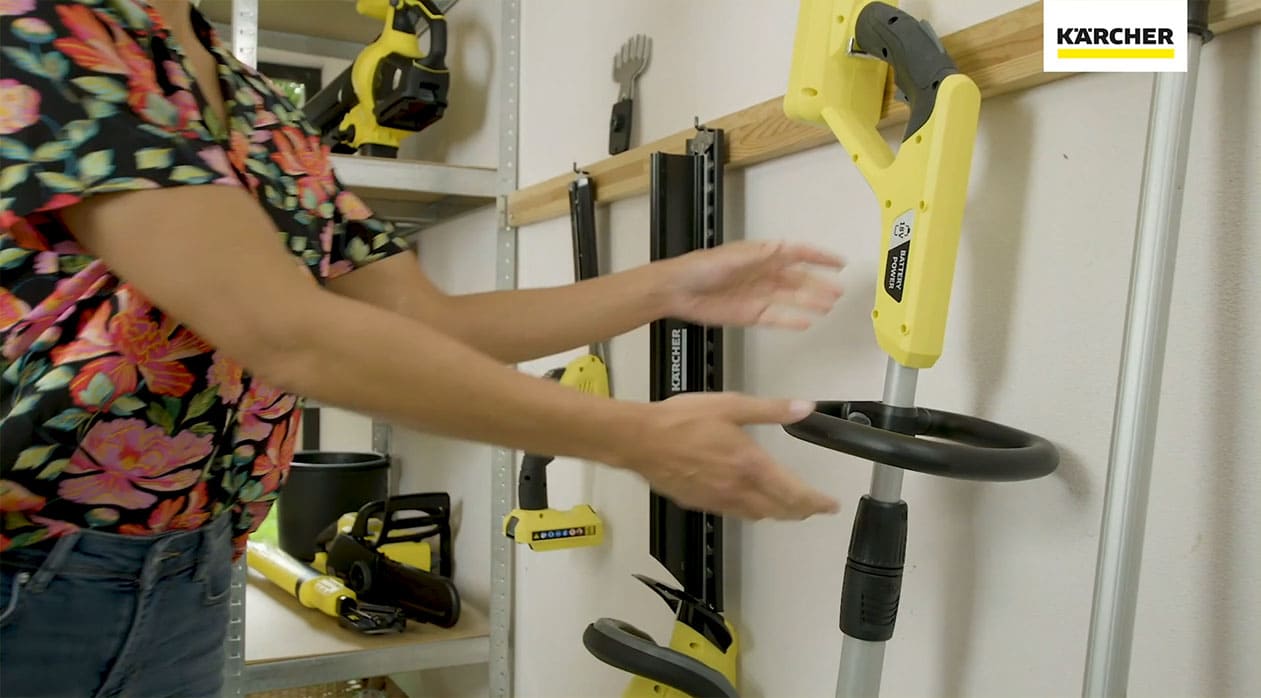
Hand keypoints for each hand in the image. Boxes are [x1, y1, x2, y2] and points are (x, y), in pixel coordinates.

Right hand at [612, 393, 838, 519]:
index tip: (829, 505)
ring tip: (786, 508)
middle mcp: (737, 488)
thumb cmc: (680, 421)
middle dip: (801, 511)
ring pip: (757, 516)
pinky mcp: (699, 502)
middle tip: (813, 508)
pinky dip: (750, 511)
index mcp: (751, 465)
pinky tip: (747, 501)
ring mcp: (717, 499)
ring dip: (776, 513)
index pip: (794, 493)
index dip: (817, 502)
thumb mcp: (731, 405)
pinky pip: (733, 513)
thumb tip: (803, 408)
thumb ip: (771, 410)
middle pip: (779, 511)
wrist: (640, 439)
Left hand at [658, 240, 845, 329]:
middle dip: (820, 283)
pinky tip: (805, 322)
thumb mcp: (731, 258)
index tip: (838, 262)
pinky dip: (791, 320)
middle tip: (838, 291)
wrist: (678, 291)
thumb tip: (783, 247)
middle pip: (799, 278)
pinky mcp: (751, 314)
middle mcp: (763, 274)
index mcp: (761, 256)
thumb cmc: (699, 268)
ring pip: (792, 298)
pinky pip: (777, 317)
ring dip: (810, 301)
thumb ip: (758, 255)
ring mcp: (759, 295)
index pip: (797, 253)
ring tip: (828, 306)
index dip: (819, 257)